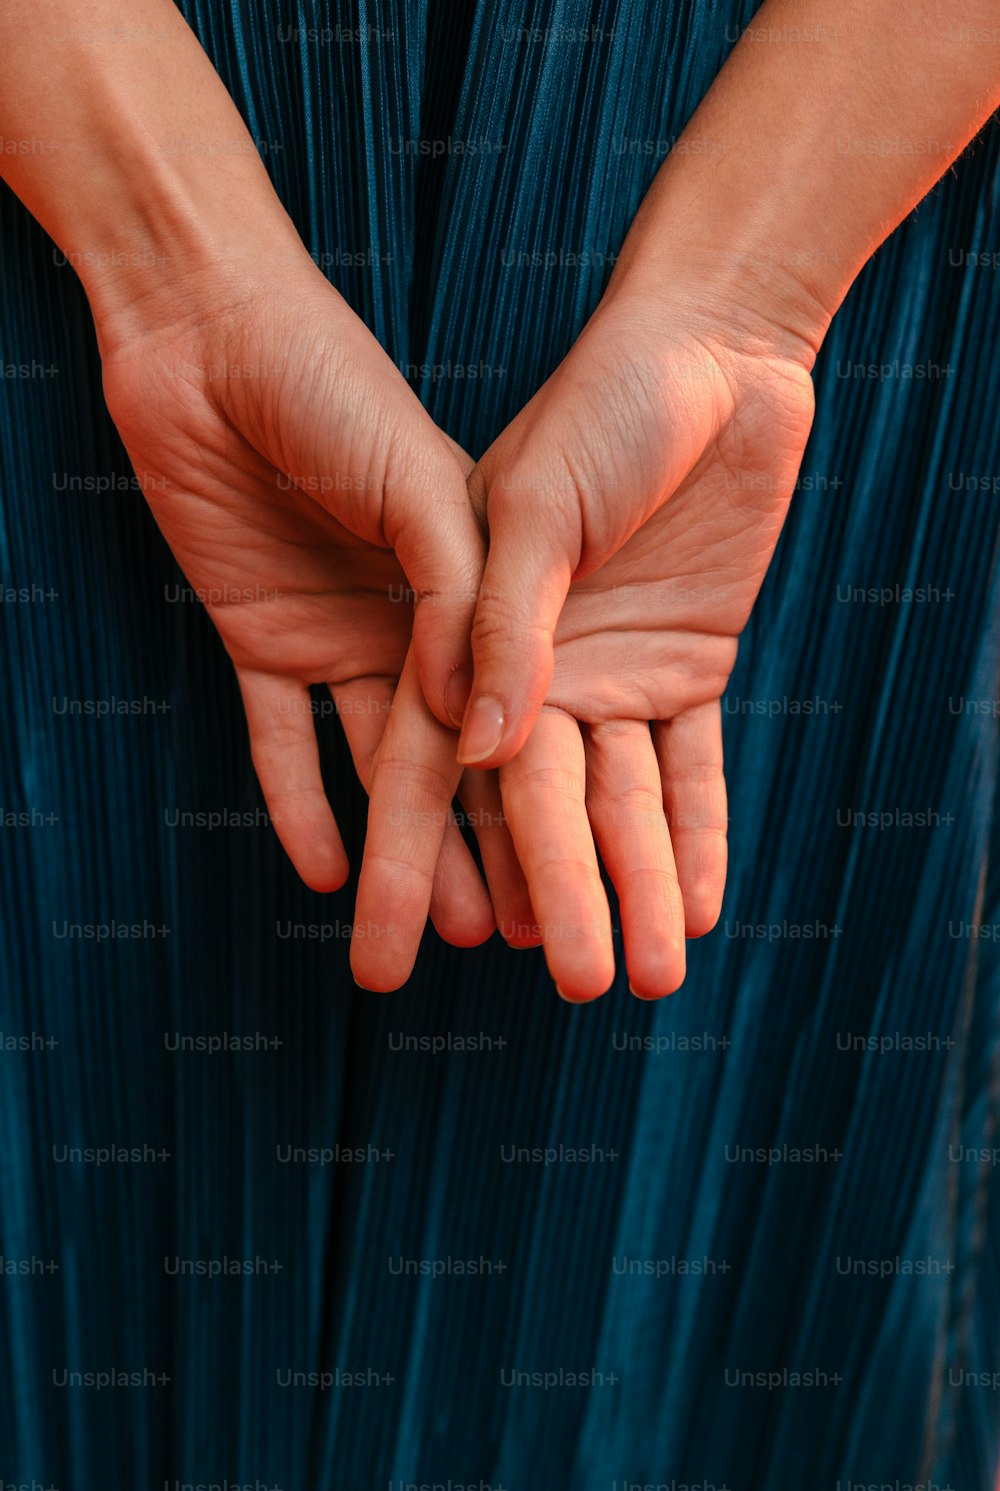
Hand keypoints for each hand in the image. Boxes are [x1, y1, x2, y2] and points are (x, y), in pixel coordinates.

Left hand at [97, 250, 532, 952]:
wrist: (211, 332)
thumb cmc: (331, 386)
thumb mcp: (420, 485)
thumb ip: (458, 600)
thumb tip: (475, 726)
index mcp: (468, 587)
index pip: (501, 715)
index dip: (524, 802)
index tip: (560, 880)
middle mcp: (409, 623)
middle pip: (442, 759)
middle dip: (467, 850)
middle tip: (499, 942)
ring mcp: (336, 634)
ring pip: (370, 764)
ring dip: (398, 845)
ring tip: (436, 928)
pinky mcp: (260, 637)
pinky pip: (278, 737)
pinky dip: (296, 800)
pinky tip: (323, 868)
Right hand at [363, 279, 816, 997]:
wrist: (709, 343)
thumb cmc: (603, 403)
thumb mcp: (535, 506)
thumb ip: (503, 623)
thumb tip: (476, 752)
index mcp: (464, 628)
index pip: (427, 765)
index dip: (412, 856)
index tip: (400, 947)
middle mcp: (529, 664)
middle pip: (525, 806)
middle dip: (545, 897)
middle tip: (560, 989)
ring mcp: (609, 667)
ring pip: (616, 800)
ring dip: (634, 884)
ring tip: (642, 979)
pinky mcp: (685, 660)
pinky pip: (691, 764)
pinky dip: (698, 831)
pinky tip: (699, 904)